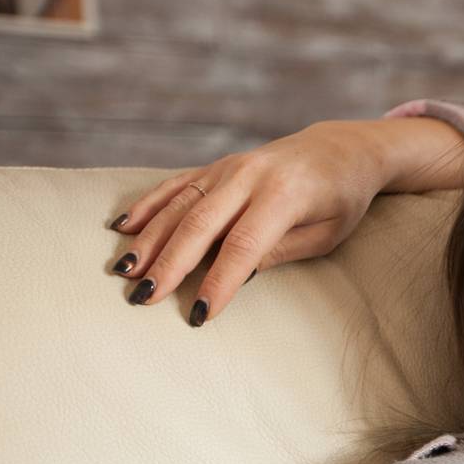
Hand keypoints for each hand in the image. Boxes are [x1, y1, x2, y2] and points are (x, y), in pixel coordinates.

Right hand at [105, 116, 463, 323]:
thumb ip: (282, 249)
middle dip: (169, 264)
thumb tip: (239, 272)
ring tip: (125, 271)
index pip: (243, 246)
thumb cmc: (341, 200)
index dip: (219, 281)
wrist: (340, 150)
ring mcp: (228, 168)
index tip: (199, 313)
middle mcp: (249, 177)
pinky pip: (176, 185)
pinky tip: (122, 227)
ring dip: (149, 239)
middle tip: (143, 298)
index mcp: (284, 195)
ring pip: (179, 205)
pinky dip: (147, 205)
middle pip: (199, 225)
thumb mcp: (327, 233)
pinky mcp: (216, 167)